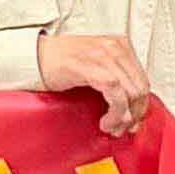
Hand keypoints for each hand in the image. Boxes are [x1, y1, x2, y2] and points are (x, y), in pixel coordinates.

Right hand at [36, 29, 158, 137]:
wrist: (32, 57)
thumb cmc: (58, 62)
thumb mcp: (94, 63)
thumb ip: (114, 75)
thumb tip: (132, 104)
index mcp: (119, 44)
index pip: (142, 78)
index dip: (142, 105)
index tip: (134, 120)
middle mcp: (115, 48)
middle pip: (140, 87)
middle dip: (135, 114)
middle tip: (123, 128)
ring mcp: (104, 56)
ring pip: (131, 93)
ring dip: (124, 117)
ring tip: (112, 127)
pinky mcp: (91, 68)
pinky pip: (115, 95)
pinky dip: (115, 113)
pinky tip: (105, 122)